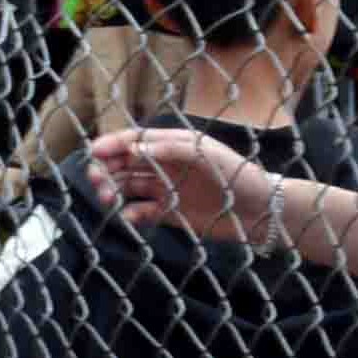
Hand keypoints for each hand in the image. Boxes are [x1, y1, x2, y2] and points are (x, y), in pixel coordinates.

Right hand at [87, 124, 264, 243]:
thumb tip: (130, 150)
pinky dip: (130, 214)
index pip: (133, 140)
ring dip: (112, 190)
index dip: (112, 144)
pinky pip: (140, 212)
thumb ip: (168, 149)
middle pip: (123, 163)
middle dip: (105, 169)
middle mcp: (164, 165)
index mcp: (172, 145)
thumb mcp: (205, 154)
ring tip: (107, 200)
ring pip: (126, 186)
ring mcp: (165, 190)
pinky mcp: (168, 213)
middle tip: (96, 180)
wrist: (263, 212)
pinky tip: (129, 216)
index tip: (94, 152)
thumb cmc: (238, 175)